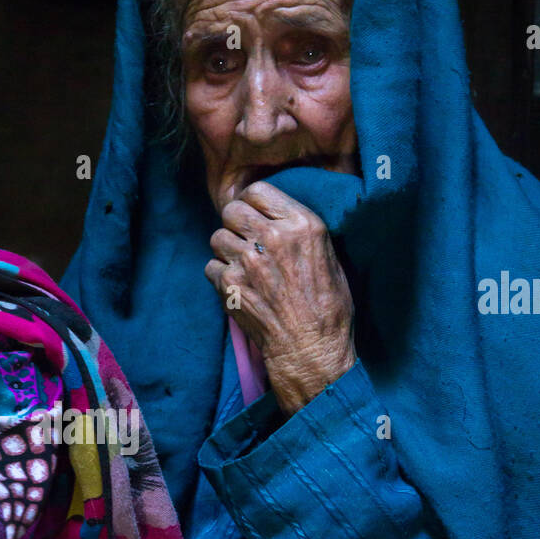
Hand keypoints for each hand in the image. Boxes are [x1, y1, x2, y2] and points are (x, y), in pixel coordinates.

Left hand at [205, 181, 356, 414]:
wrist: (311, 349)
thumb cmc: (327, 307)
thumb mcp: (329, 256)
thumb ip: (299, 231)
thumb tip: (275, 217)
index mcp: (302, 225)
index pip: (259, 190)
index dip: (252, 202)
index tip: (253, 214)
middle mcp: (272, 238)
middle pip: (232, 210)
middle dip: (235, 223)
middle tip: (243, 239)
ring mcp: (247, 261)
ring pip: (217, 237)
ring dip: (226, 250)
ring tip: (242, 266)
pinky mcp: (228, 285)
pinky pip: (210, 266)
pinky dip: (219, 276)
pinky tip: (237, 286)